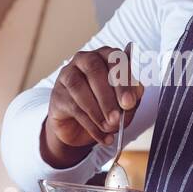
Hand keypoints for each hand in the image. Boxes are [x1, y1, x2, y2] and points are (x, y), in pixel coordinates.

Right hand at [41, 47, 143, 167]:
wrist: (81, 127)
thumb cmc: (106, 108)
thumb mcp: (125, 103)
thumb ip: (133, 97)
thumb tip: (135, 93)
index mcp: (107, 56)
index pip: (115, 59)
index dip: (123, 81)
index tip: (129, 102)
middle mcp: (86, 60)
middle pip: (95, 70)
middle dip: (108, 97)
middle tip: (117, 117)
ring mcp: (68, 75)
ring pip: (80, 87)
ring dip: (97, 111)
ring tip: (109, 127)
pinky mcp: (57, 95)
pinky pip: (73, 107)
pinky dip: (90, 125)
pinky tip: (102, 135)